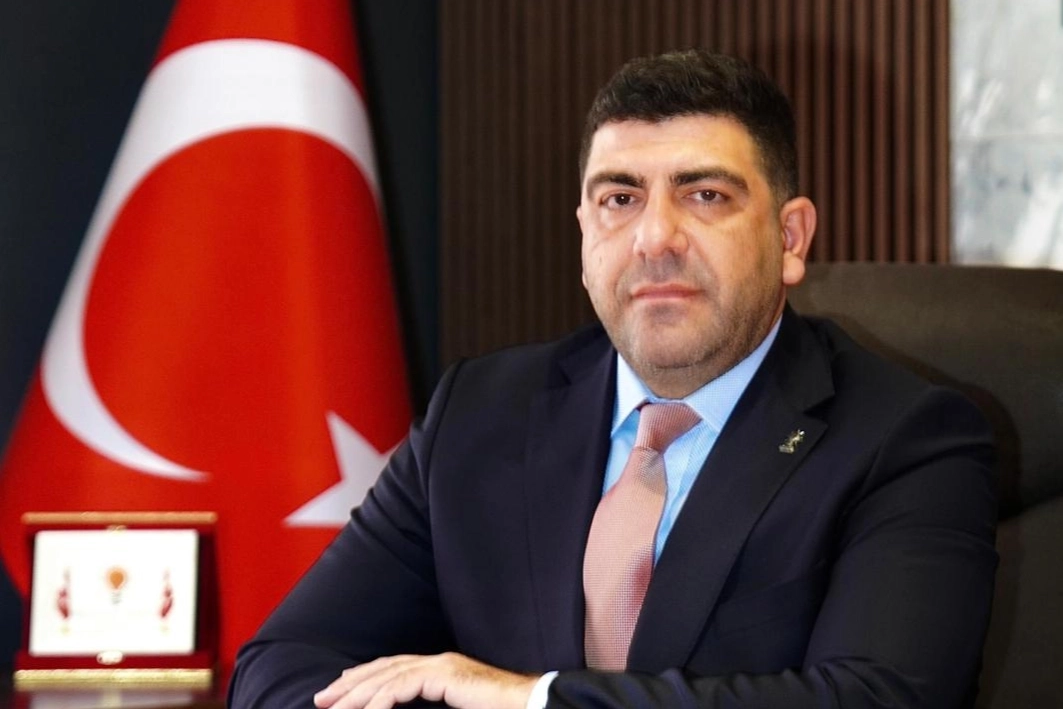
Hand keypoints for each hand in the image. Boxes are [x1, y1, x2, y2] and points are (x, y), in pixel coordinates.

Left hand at [313, 652, 538, 708]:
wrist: (528, 703)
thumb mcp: (454, 708)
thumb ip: (431, 705)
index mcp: (439, 667)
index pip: (392, 667)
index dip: (364, 678)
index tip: (339, 691)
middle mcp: (437, 661)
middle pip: (384, 668)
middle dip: (351, 684)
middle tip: (323, 699)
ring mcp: (442, 666)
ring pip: (388, 675)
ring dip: (359, 693)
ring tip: (337, 708)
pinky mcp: (446, 675)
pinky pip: (404, 686)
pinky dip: (382, 700)